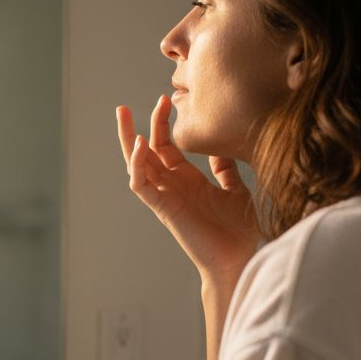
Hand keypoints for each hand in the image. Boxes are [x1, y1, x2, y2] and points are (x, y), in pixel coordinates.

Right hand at [117, 94, 259, 285]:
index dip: (162, 123)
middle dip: (134, 127)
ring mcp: (165, 196)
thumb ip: (225, 170)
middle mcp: (171, 186)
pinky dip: (137, 165)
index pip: (165, 146)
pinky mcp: (163, 209)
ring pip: (136, 165)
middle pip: (144, 152)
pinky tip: (139, 145)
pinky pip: (141, 185)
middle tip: (124, 107)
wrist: (237, 259)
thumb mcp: (235, 190)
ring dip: (128, 141)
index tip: (166, 99)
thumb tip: (221, 149)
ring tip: (122, 117)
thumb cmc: (238, 231)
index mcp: (187, 179)